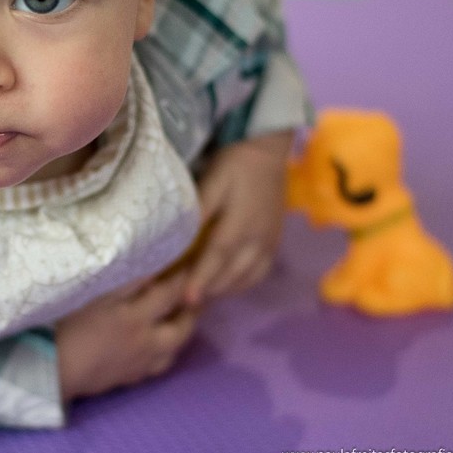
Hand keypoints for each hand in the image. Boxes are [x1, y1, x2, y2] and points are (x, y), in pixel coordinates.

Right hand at [56, 271, 198, 402]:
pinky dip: (165, 353)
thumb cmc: (68, 325)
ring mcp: (140, 363)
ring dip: (182, 333)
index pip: (170, 294)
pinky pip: (158, 366)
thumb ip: (126, 282)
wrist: (53, 368)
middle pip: (182, 328)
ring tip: (181, 319)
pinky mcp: (130, 378)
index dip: (182, 279)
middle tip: (196, 296)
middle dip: (192, 311)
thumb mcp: (94, 295)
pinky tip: (159, 346)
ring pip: (174, 350)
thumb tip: (151, 269)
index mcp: (136, 317)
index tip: (190, 265)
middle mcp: (146, 342)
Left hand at [185, 130, 293, 305]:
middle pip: (231, 275)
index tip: (186, 300)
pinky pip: (260, 273)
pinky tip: (226, 283)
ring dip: (224, 289)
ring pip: (246, 278)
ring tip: (200, 295)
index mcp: (240, 225)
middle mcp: (258, 240)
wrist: (269, 151)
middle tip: (181, 301)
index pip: (216, 259)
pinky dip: (242, 283)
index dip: (200, 280)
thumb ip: (199, 208)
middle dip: (208, 290)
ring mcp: (269, 243)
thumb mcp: (213, 180)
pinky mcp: (275, 241)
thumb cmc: (235, 164)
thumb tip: (178, 234)